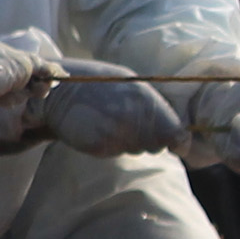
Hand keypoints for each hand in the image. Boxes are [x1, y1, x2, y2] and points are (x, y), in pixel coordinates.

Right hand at [29, 62, 188, 157]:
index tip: (176, 146)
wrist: (59, 91)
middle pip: (157, 145)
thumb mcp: (131, 86)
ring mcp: (117, 131)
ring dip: (129, 142)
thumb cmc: (98, 86)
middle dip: (150, 141)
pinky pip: (116, 152)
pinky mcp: (101, 144)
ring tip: (110, 124)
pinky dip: (110, 147)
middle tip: (129, 127)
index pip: (177, 133)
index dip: (179, 143)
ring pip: (137, 149)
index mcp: (146, 97)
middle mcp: (135, 115)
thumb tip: (180, 136)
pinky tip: (98, 130)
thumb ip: (154, 107)